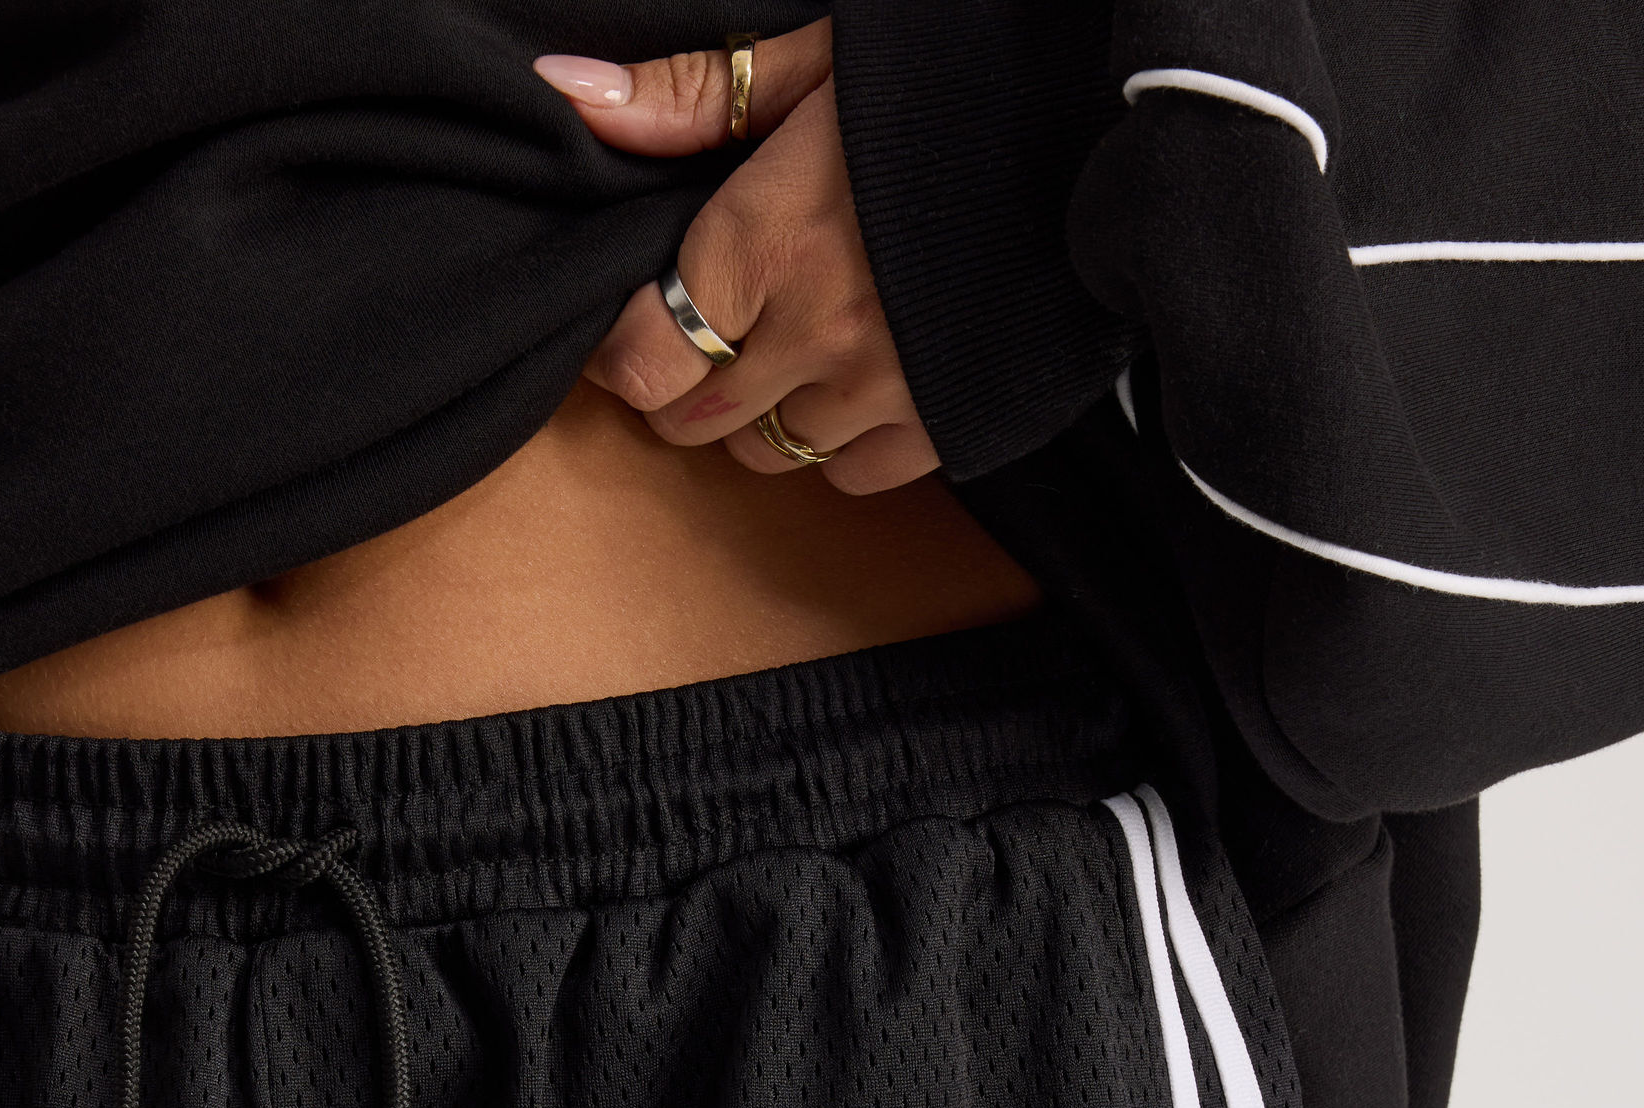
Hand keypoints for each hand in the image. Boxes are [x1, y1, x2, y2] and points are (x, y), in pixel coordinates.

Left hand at [533, 21, 937, 493]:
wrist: (1104, 125)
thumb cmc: (952, 80)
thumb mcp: (815, 63)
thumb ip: (687, 99)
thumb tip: (571, 95)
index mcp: (766, 242)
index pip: (641, 357)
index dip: (621, 348)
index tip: (632, 322)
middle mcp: (816, 334)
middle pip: (694, 418)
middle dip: (679, 385)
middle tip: (702, 332)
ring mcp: (883, 391)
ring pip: (768, 453)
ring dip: (757, 413)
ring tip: (784, 347)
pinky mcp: (944, 427)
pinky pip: (851, 477)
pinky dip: (834, 443)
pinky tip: (850, 379)